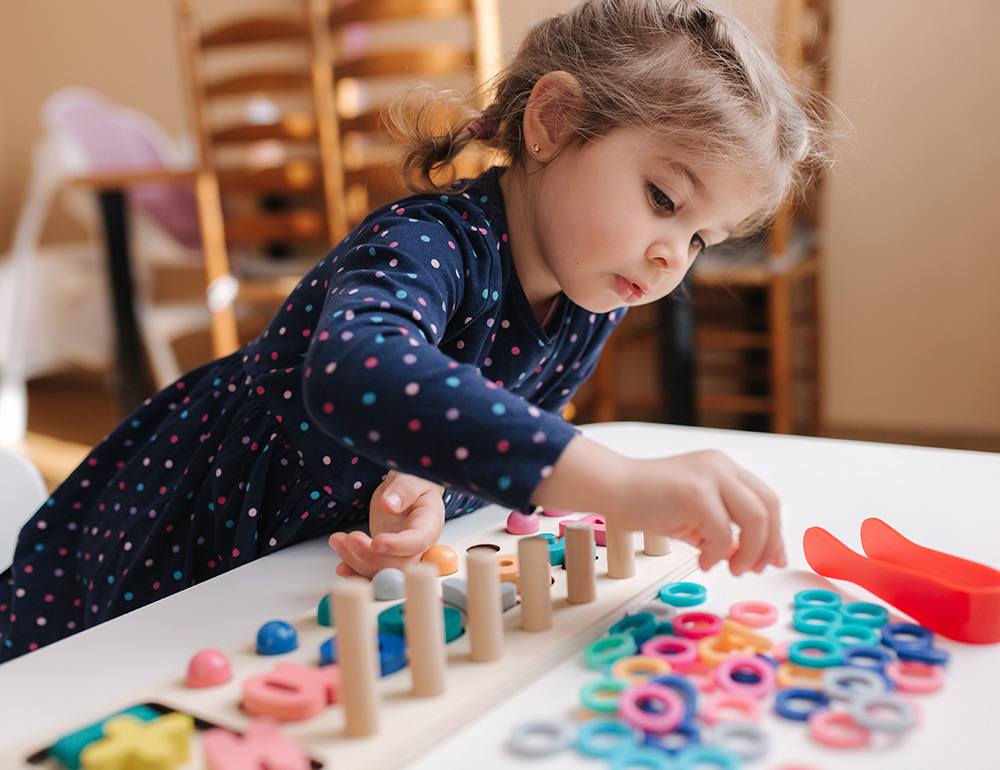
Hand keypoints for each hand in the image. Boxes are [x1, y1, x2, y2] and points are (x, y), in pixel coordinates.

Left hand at [328, 471, 444, 578]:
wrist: (405, 491)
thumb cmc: (413, 482)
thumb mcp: (411, 477)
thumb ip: (404, 489)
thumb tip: (390, 505)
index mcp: (429, 524)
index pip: (417, 542)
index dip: (397, 546)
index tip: (376, 541)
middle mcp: (420, 547)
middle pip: (399, 564)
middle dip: (370, 556)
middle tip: (350, 538)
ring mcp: (403, 556)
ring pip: (382, 572)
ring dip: (356, 562)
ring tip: (337, 540)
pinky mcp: (387, 560)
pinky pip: (373, 574)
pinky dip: (355, 573)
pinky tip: (341, 566)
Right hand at [531, 436, 784, 575]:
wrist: (612, 488)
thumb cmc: (647, 502)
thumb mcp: (694, 518)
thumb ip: (722, 533)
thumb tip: (746, 558)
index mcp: (724, 468)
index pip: (767, 499)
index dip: (775, 533)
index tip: (773, 560)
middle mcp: (722, 467)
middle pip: (769, 507)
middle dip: (768, 545)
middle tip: (752, 569)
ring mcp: (710, 476)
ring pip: (756, 519)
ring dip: (749, 552)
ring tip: (731, 569)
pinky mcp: (695, 492)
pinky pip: (723, 532)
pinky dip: (717, 554)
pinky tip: (703, 561)